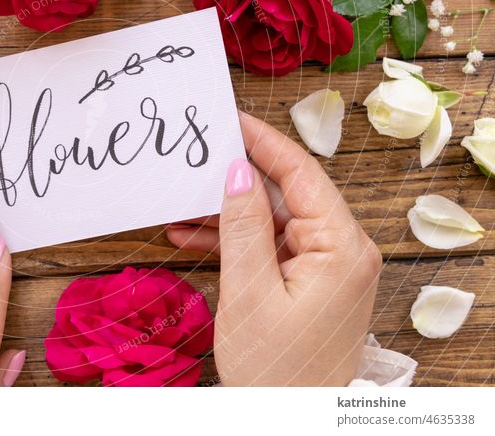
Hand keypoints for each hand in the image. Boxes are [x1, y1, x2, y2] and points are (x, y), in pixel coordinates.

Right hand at [166, 113, 381, 385]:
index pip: (302, 173)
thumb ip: (243, 225)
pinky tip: (190, 235)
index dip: (263, 141)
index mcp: (342, 247)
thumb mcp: (250, 292)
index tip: (229, 118)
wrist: (285, 422)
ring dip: (227, 213)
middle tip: (197, 155)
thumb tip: (236, 169)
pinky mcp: (308, 281)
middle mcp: (342, 250)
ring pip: (272, 220)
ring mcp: (326, 266)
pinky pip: (269, 246)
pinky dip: (233, 241)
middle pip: (287, 194)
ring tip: (180, 201)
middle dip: (237, 177)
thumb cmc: (276, 370)